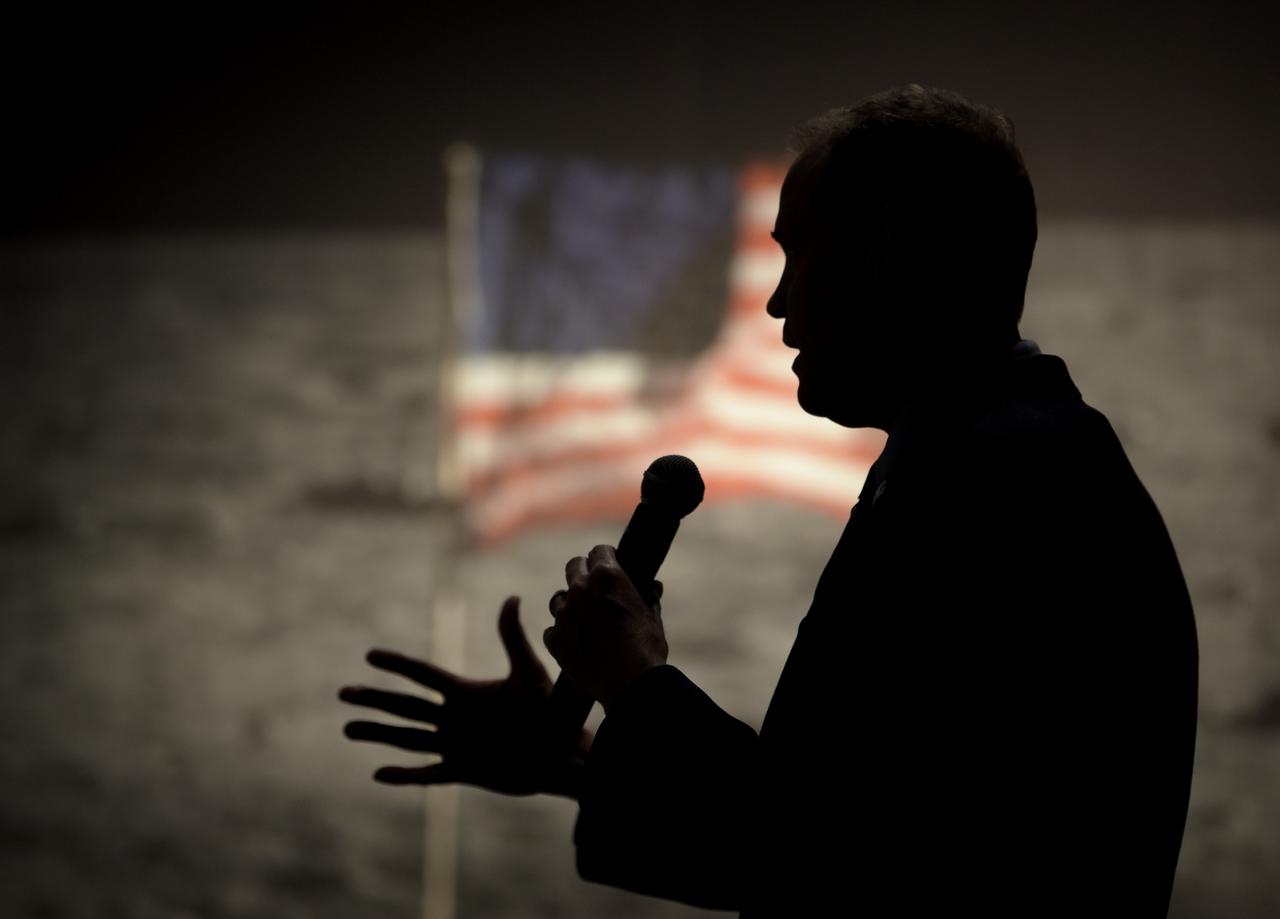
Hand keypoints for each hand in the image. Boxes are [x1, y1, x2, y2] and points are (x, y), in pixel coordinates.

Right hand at [339, 596, 590, 797]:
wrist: (564, 753)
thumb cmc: (551, 711)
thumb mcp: (529, 673)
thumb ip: (514, 638)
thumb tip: (513, 597)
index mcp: (466, 693)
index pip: (424, 676)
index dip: (397, 665)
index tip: (370, 655)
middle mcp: (455, 718)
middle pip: (406, 706)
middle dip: (375, 699)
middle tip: (343, 693)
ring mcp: (456, 745)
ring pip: (408, 738)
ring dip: (378, 733)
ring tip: (348, 728)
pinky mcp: (463, 771)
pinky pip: (427, 773)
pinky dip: (404, 775)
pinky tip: (378, 773)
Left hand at [544, 544, 668, 710]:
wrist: (631, 686)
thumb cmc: (646, 648)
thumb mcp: (652, 616)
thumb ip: (648, 596)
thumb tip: (652, 586)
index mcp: (607, 576)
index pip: (599, 550)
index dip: (606, 559)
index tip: (610, 567)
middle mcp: (580, 589)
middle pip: (573, 566)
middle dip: (583, 573)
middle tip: (594, 589)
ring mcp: (564, 614)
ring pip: (559, 598)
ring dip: (571, 605)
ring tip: (586, 621)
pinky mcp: (554, 639)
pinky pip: (553, 629)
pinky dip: (563, 634)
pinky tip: (578, 644)